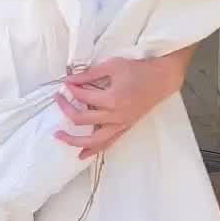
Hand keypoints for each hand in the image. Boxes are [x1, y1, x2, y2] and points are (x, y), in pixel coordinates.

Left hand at [55, 55, 184, 159]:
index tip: (65, 83)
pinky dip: (94, 150)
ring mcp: (120, 125)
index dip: (71, 89)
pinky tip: (81, 154)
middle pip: (82, 119)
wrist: (161, 79)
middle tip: (58, 99)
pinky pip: (107, 144)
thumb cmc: (138, 70)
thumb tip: (69, 79)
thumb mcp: (112, 65)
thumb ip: (89, 74)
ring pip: (93, 140)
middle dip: (66, 108)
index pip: (83, 97)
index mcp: (112, 99)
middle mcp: (115, 116)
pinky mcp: (125, 128)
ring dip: (74, 140)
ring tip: (59, 137)